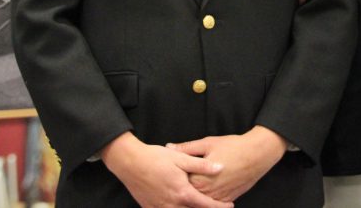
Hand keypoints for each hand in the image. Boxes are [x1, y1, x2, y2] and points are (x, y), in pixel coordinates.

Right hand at [100, 132, 233, 207]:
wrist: (129, 162)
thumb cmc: (155, 158)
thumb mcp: (180, 158)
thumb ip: (201, 165)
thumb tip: (220, 168)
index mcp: (182, 192)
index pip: (205, 205)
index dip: (219, 207)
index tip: (230, 206)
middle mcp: (172, 204)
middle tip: (218, 205)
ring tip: (200, 205)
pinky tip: (180, 205)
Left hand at [172, 125, 286, 200]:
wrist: (257, 154)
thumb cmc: (233, 147)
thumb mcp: (207, 143)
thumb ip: (186, 148)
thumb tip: (169, 147)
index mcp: (199, 178)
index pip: (179, 183)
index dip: (174, 176)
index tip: (171, 172)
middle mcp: (208, 192)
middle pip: (189, 194)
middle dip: (183, 187)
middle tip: (180, 179)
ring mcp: (218, 197)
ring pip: (200, 201)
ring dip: (195, 195)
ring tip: (194, 184)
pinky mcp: (227, 199)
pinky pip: (213, 203)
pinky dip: (207, 199)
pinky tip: (206, 190)